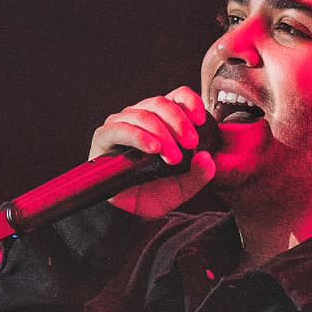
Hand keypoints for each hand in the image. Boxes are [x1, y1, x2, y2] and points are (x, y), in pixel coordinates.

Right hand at [91, 86, 217, 219]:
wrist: (130, 215)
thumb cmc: (153, 194)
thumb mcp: (184, 186)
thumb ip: (200, 173)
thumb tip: (207, 158)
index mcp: (162, 120)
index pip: (176, 96)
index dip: (190, 102)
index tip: (201, 120)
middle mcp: (141, 117)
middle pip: (160, 102)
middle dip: (179, 122)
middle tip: (190, 143)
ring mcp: (121, 125)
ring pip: (143, 114)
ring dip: (162, 133)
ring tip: (172, 157)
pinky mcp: (104, 137)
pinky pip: (121, 128)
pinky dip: (139, 136)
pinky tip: (153, 148)